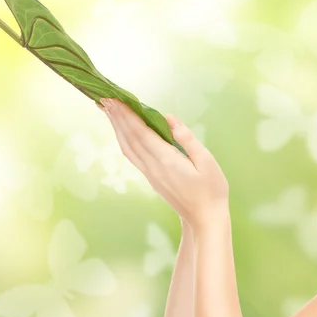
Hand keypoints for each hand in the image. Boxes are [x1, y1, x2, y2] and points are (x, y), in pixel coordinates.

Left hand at [97, 98, 229, 230]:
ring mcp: (150, 174)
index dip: (126, 115)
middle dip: (117, 117)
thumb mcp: (206, 161)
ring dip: (117, 127)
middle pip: (129, 138)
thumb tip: (169, 118)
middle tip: (104, 97)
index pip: (141, 133)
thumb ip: (187, 139)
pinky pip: (132, 155)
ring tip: (108, 110)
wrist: (204, 219)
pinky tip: (122, 131)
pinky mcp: (151, 178)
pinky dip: (124, 139)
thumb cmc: (211, 190)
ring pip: (127, 147)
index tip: (114, 99)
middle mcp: (153, 167)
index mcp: (166, 160)